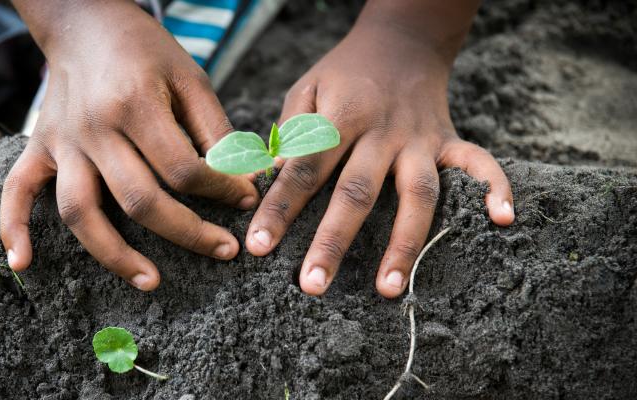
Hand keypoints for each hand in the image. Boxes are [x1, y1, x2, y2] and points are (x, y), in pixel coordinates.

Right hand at [0, 0, 257, 289]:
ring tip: (152, 281)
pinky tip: (22, 263)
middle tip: (224, 250)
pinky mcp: (38, 147)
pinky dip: (13, 228)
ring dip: (114, 255)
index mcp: (135, 104)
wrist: (85, 22)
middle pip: (139, 200)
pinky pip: (16, 191)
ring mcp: (61, 142)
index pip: (183, 169)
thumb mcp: (191, 78)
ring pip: (80, 211)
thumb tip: (243, 182)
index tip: (244, 199)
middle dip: (189, 233)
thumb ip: (216, 131)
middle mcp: (94, 127)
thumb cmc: (146, 51)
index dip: (222, 190)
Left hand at [245, 2, 513, 297]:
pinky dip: (495, 188)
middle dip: (334, 241)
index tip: (258, 246)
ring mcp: (420, 138)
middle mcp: (383, 131)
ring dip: (404, 243)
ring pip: (417, 194)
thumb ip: (290, 132)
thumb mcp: (307, 88)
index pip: (305, 168)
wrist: (401, 41)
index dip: (280, 207)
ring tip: (389, 289)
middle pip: (358, 192)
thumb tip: (272, 179)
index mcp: (341, 116)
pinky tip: (503, 220)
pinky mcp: (449, 141)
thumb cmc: (344, 74)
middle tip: (313, 285)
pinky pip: (479, 164)